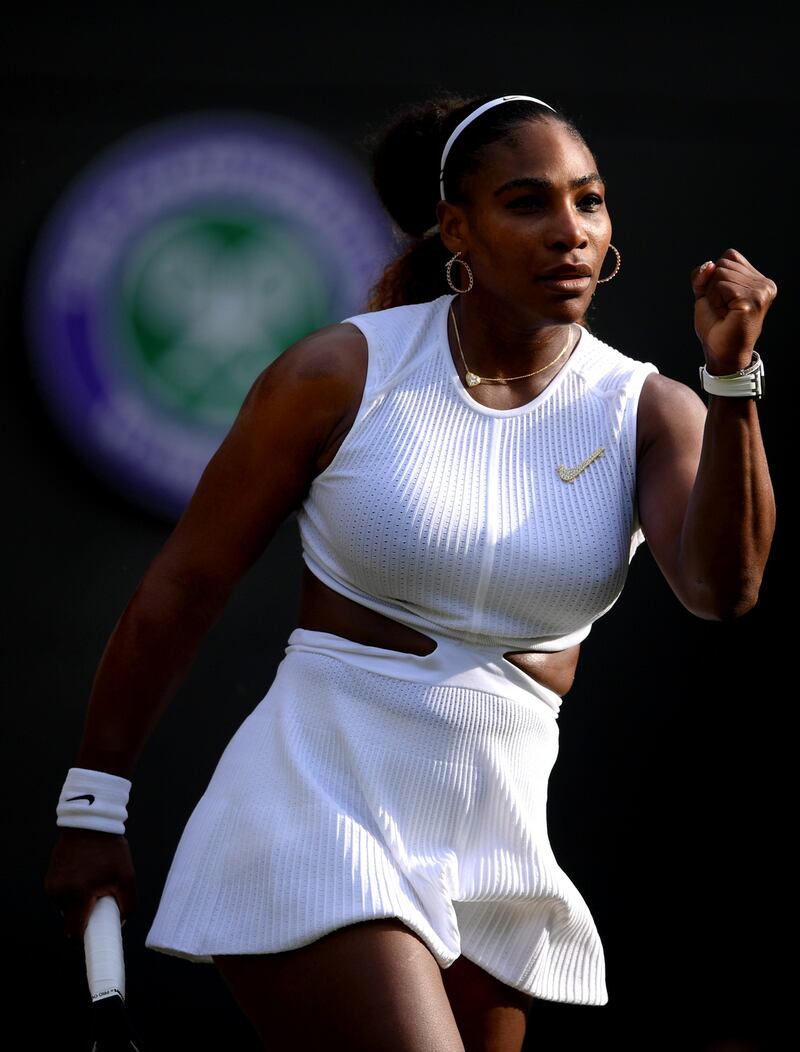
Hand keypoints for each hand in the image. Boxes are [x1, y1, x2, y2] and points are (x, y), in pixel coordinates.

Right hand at [44, 827, 136, 940]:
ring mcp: (52, 885)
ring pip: (67, 908)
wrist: (90, 822)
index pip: (74, 933)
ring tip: (95, 881)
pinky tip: (86, 875)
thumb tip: (120, 922)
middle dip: (87, 917)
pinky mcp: (50, 878)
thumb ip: (128, 904)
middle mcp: (59, 893)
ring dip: (81, 903)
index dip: (87, 938)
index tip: (99, 935)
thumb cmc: (109, 849)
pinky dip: (75, 892)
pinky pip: (63, 895)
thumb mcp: (126, 876)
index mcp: (76, 895)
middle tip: (102, 901)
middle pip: (72, 921)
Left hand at [691, 248, 776, 373]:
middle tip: (722, 308)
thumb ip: (703, 276)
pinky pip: (720, 285)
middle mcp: (764, 284)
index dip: (715, 277)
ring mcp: (761, 292)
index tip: (722, 298)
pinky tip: (724, 313)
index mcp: (758, 280)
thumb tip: (709, 264)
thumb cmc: (716, 326)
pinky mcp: (752, 300)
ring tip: (724, 311)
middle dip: (713, 287)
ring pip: (720, 273)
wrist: (720, 352)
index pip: (729, 256)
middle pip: (723, 263)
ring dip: (713, 295)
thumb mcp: (705, 294)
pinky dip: (714, 300)